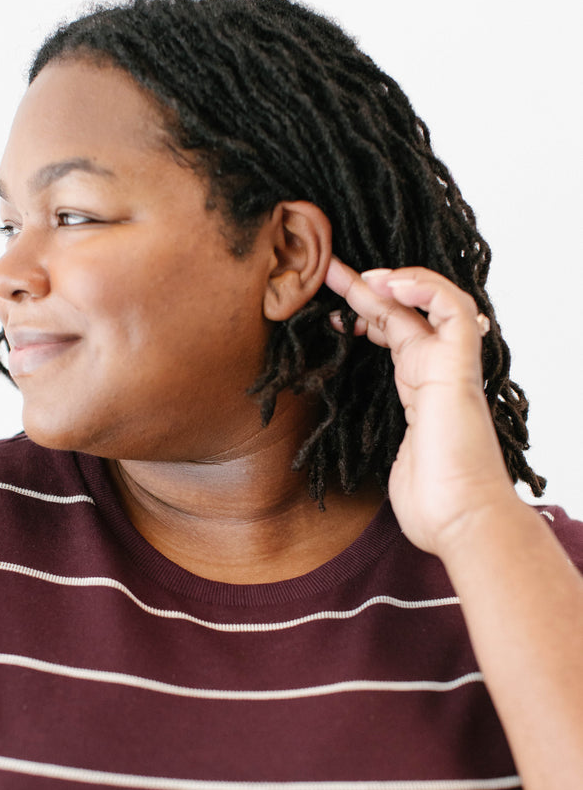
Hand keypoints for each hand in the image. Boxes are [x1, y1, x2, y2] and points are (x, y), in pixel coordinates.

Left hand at [325, 257, 515, 556]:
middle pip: (401, 314)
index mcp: (418, 391)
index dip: (363, 314)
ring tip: (361, 274)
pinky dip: (425, 287)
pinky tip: (392, 283)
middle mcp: (435, 372)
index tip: (330, 307)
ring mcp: (449, 366)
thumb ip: (378, 447)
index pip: (392, 335)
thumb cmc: (432, 504)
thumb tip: (347, 452)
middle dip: (364, 289)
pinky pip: (452, 308)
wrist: (461, 520)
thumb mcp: (390, 466)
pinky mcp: (458, 366)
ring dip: (394, 280)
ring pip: (429, 301)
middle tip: (327, 270)